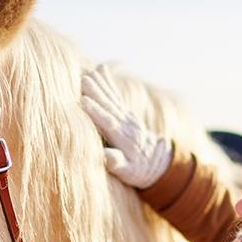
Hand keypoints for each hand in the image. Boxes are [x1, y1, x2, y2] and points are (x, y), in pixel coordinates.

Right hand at [81, 64, 172, 188]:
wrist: (158, 162)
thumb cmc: (139, 171)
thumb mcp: (129, 173)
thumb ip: (118, 163)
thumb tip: (106, 156)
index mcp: (124, 139)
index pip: (109, 123)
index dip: (97, 112)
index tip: (83, 101)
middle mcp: (126, 124)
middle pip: (109, 106)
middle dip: (97, 93)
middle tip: (84, 79)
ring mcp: (127, 116)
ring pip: (111, 98)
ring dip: (100, 85)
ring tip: (88, 73)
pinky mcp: (126, 112)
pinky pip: (115, 95)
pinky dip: (107, 82)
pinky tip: (100, 69)